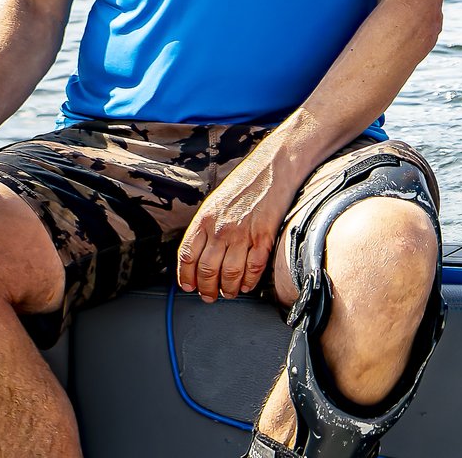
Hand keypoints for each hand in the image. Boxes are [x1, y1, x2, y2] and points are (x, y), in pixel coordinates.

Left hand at [175, 150, 299, 302]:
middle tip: (210, 295)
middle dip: (207, 289)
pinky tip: (247, 284)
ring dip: (228, 289)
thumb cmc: (247, 182)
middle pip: (207, 270)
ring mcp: (243, 234)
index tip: (189, 286)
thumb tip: (201, 252)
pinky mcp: (264, 236)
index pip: (187, 256)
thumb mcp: (216, 202)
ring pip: (230, 273)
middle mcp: (221, 228)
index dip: (186, 276)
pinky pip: (254, 267)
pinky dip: (250, 281)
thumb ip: (206, 226)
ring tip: (230, 293)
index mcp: (204, 219)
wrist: (275, 166)